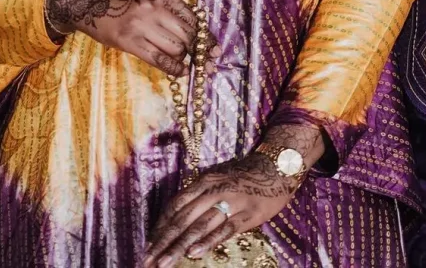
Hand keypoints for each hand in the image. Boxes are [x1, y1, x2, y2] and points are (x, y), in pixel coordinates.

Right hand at [45, 0, 217, 76]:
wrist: (88, 3)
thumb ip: (171, 7)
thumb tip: (198, 29)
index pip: (192, 17)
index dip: (206, 35)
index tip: (215, 48)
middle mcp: (152, 7)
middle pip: (186, 34)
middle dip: (200, 50)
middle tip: (209, 61)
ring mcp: (140, 25)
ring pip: (175, 47)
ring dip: (186, 59)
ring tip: (191, 65)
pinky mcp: (129, 42)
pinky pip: (159, 59)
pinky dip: (174, 68)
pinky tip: (181, 71)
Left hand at [144, 123, 324, 266]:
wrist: (277, 166)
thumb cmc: (244, 177)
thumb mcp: (218, 180)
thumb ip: (200, 197)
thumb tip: (177, 221)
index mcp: (204, 181)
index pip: (175, 206)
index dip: (160, 227)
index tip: (148, 246)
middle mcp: (213, 190)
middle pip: (182, 219)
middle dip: (163, 242)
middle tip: (148, 261)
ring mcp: (230, 201)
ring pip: (199, 226)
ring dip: (179, 246)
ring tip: (164, 263)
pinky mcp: (247, 213)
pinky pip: (224, 229)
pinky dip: (208, 242)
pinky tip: (195, 253)